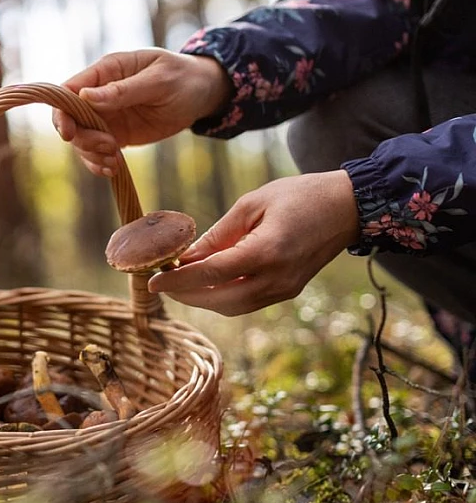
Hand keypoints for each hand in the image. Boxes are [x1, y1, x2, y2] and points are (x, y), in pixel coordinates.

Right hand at [52, 48, 231, 176]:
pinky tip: (115, 169)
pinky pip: (96, 152)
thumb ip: (123, 89)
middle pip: (70, 120)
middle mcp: (99, 95)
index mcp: (106, 71)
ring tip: (116, 161)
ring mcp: (106, 116)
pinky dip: (99, 164)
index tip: (69, 134)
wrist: (201, 94)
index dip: (62, 113)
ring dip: (92, 154)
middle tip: (109, 147)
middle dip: (83, 139)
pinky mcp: (115, 135)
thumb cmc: (182, 78)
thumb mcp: (158, 81)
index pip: (68, 90)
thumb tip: (85, 97)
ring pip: (81, 140)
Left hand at [147, 171, 360, 315]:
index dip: (177, 280)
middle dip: (185, 294)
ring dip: (202, 299)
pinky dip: (222, 297)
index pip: (210, 274)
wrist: (349, 206)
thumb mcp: (251, 204)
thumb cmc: (299, 195)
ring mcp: (285, 289)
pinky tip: (206, 283)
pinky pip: (247, 302)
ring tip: (179, 283)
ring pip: (232, 307)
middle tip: (161, 282)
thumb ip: (217, 235)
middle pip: (219, 300)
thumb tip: (185, 257)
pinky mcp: (288, 291)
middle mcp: (276, 278)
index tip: (152, 280)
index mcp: (266, 252)